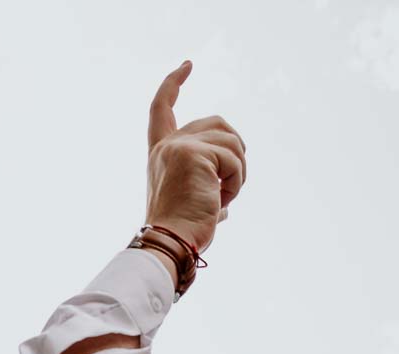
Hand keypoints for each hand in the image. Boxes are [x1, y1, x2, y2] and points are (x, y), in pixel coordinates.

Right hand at [145, 61, 245, 254]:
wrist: (170, 242)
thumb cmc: (181, 232)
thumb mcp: (193, 204)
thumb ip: (205, 192)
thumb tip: (225, 207)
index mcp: (160, 154)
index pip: (162, 108)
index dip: (173, 84)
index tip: (187, 65)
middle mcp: (167, 145)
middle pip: (218, 124)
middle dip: (235, 152)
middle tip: (227, 187)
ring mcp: (180, 146)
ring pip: (231, 141)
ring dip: (237, 173)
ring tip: (222, 198)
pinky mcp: (195, 154)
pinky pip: (234, 160)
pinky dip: (236, 183)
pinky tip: (221, 200)